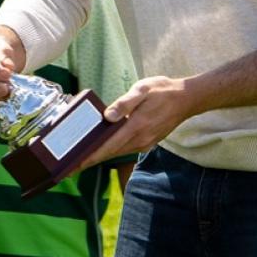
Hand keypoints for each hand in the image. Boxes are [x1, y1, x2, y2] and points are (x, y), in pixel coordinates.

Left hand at [74, 76, 196, 170]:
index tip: (75, 164)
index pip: (108, 146)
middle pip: (110, 153)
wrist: (186, 99)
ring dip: (99, 157)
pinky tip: (101, 148)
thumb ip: (125, 103)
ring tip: (80, 160)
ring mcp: (145, 142)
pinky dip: (111, 150)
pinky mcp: (147, 142)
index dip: (91, 156)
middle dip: (90, 160)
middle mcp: (140, 139)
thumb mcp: (142, 89)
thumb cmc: (162, 91)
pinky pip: (125, 149)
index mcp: (136, 126)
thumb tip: (107, 116)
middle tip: (70, 167)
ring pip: (117, 152)